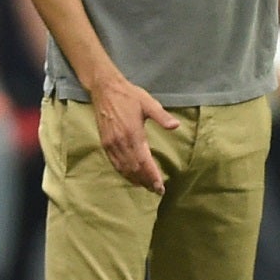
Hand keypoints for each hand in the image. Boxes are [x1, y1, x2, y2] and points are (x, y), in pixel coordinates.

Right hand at [91, 75, 179, 193]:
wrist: (104, 89)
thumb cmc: (129, 95)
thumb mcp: (148, 103)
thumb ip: (162, 116)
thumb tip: (175, 126)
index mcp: (133, 133)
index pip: (144, 161)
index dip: (152, 176)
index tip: (160, 187)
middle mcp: (120, 142)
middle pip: (134, 168)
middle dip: (145, 181)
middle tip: (156, 190)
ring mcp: (111, 144)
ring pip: (124, 168)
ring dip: (135, 179)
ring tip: (146, 186)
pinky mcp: (105, 143)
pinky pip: (115, 163)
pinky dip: (123, 173)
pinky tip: (130, 177)